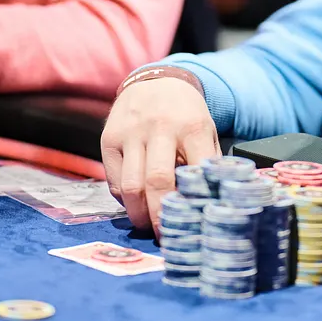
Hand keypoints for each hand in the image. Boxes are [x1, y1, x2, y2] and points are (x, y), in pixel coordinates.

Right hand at [101, 76, 218, 233]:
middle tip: (165, 238)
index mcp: (192, 127)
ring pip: (131, 185)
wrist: (156, 82)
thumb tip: (212, 204)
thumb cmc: (186, 116)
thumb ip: (207, 163)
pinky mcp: (109, 138)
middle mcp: (160, 127)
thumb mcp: (205, 131)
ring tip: (147, 226)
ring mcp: (131, 132)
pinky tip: (135, 204)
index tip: (196, 227)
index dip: (195, 203)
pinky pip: (114, 180)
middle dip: (161, 217)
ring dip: (139, 214)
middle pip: (158, 182)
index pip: (195, 171)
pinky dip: (124, 200)